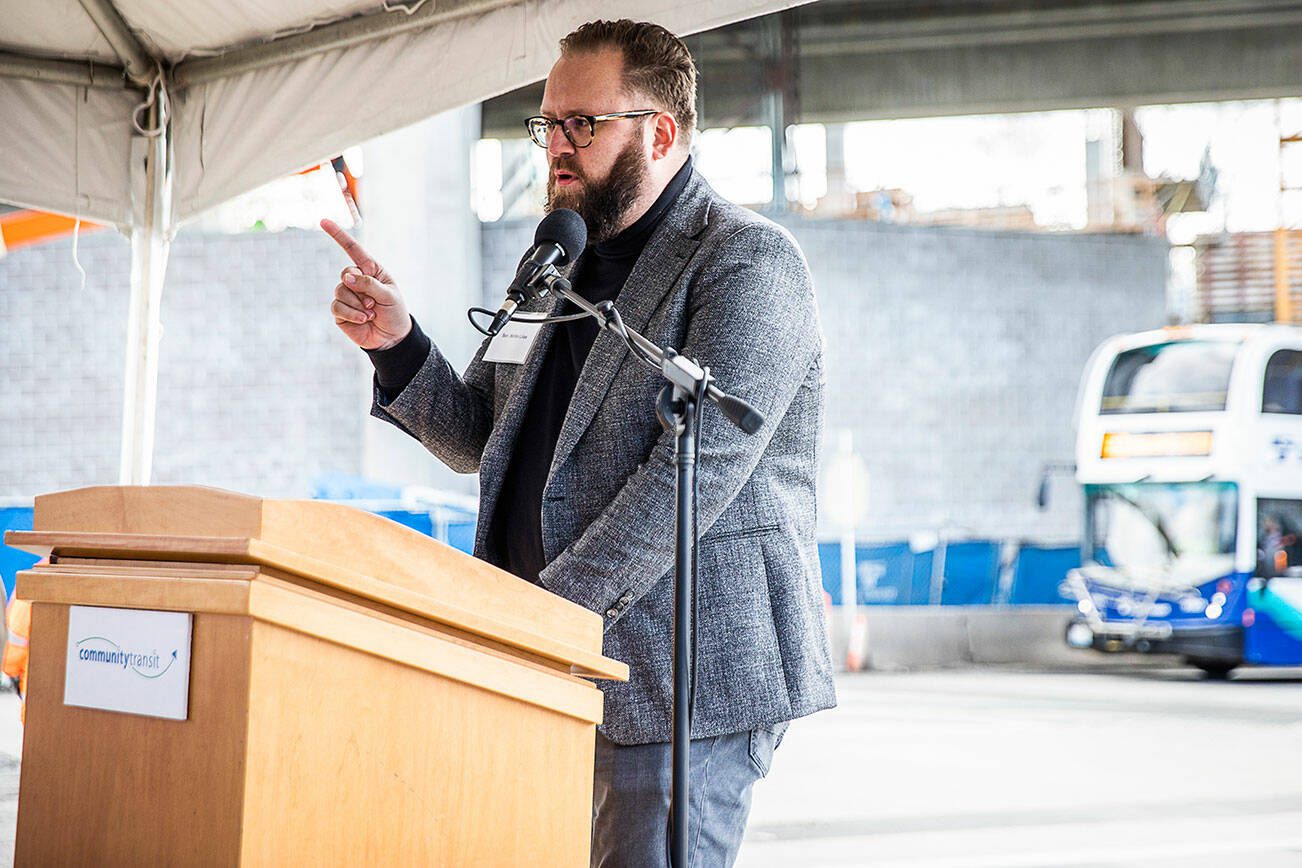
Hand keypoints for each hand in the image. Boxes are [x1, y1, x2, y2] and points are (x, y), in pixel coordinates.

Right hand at [321, 218, 411, 350]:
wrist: (392, 338)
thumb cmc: (394, 313)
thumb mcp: (389, 296)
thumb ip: (369, 284)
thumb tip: (346, 277)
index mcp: (371, 270)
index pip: (353, 249)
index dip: (338, 235)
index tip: (323, 220)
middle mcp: (356, 280)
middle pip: (345, 274)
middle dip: (360, 289)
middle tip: (374, 303)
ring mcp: (347, 295)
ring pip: (340, 291)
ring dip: (358, 305)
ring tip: (371, 313)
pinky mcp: (340, 311)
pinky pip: (337, 307)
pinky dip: (352, 314)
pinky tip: (364, 320)